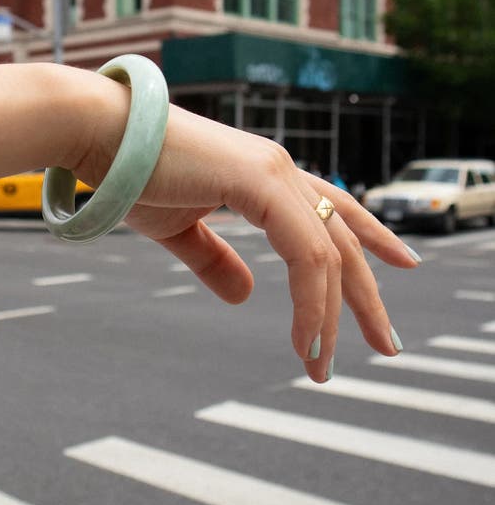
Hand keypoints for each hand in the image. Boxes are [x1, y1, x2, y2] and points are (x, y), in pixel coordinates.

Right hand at [76, 100, 416, 383]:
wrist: (98, 137)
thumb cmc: (131, 176)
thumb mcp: (179, 230)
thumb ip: (215, 260)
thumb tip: (246, 296)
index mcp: (267, 175)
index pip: (336, 208)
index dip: (374, 237)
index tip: (405, 265)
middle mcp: (281, 170)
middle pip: (345, 238)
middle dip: (368, 297)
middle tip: (388, 346)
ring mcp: (275, 172)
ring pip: (328, 255)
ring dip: (331, 316)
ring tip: (323, 367)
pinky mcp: (260, 182)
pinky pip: (305, 254)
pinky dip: (309, 303)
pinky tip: (306, 341)